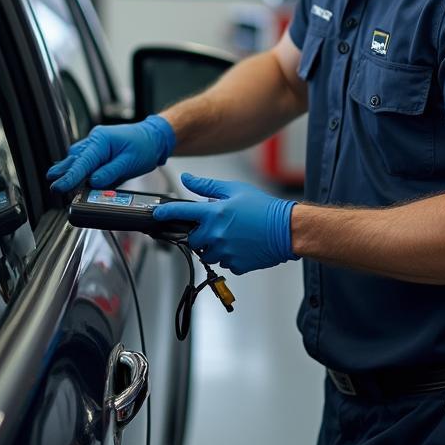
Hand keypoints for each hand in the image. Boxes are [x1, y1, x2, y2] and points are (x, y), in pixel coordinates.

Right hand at [47, 115, 175, 191]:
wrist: (154, 138)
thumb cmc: (145, 146)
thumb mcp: (130, 162)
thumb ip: (110, 173)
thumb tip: (94, 182)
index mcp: (102, 140)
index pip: (82, 162)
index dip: (70, 177)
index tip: (60, 187)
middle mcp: (96, 140)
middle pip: (75, 159)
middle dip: (63, 173)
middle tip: (53, 186)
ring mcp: (96, 144)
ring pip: (77, 159)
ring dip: (68, 170)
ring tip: (57, 182)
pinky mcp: (99, 151)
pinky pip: (85, 160)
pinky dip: (78, 169)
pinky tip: (72, 177)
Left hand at [153, 172, 297, 275]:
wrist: (287, 229)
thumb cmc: (263, 208)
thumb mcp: (234, 190)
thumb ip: (207, 187)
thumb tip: (188, 179)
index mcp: (214, 214)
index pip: (180, 213)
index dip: (165, 213)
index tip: (157, 214)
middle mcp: (216, 235)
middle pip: (193, 240)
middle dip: (199, 234)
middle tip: (215, 227)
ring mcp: (225, 252)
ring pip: (208, 253)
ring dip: (213, 246)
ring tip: (232, 236)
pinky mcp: (235, 265)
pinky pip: (224, 263)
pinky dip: (229, 256)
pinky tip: (241, 245)